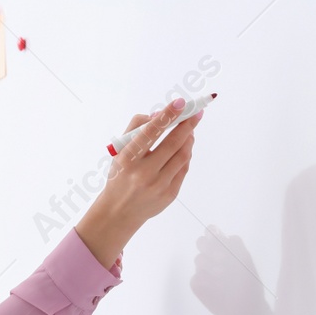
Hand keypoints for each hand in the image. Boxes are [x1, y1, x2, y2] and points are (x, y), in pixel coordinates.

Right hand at [75, 99, 201, 267]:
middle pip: (173, 143)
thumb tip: (160, 115)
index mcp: (128, 159)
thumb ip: (136, 128)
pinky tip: (184, 148)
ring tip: (190, 130)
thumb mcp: (119, 151)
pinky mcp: (170, 194)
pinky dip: (186, 155)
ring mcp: (159, 185)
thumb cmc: (120, 175)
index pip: (151, 131)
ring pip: (182, 155)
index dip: (168, 115)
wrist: (119, 211)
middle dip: (187, 125)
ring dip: (189, 139)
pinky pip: (183, 169)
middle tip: (196, 113)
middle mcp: (143, 173)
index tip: (181, 103)